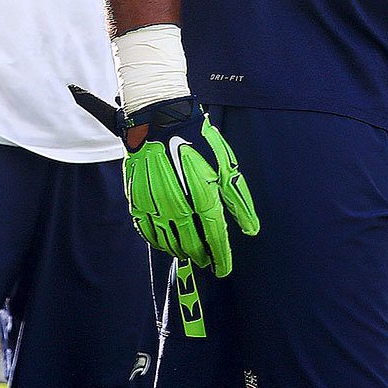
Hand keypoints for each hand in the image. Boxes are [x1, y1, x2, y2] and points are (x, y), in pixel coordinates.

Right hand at [121, 96, 258, 275]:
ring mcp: (154, 204)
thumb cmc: (197, 139)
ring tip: (189, 252)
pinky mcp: (137, 200)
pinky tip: (166, 241)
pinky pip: (148, 232)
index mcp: (202, 195)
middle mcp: (177, 205)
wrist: (159, 118)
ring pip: (168, 243)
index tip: (224, 269)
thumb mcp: (225, 164)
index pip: (215, 238)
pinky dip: (159, 242)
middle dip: (201, 256)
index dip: (221, 258)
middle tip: (207, 260)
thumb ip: (238, 200)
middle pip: (191, 245)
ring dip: (181, 251)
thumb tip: (250, 229)